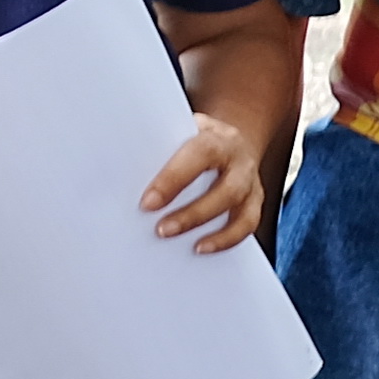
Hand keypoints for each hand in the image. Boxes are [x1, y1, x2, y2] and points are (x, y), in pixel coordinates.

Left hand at [142, 113, 269, 251]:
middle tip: (161, 230)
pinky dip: (227, 240)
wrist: (232, 140)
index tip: (148, 204)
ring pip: (241, 211)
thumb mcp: (181, 131)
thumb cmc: (196, 139)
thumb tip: (123, 172)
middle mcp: (240, 161)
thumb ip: (163, 147)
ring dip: (214, 232)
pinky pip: (247, 225)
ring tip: (186, 246)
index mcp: (218, 138)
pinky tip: (202, 247)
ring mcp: (251, 183)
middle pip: (225, 190)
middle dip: (193, 214)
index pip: (199, 156)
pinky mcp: (254, 203)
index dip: (174, 180)